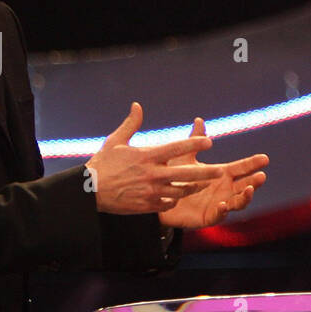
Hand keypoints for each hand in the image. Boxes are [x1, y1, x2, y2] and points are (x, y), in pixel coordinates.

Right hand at [86, 103, 222, 214]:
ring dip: (193, 188)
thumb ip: (131, 124)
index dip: (194, 144)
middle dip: (206, 173)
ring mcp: (151, 191)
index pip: (176, 148)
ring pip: (180, 191)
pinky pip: (169, 203)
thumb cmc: (102, 164)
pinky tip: (178, 196)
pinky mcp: (148, 205)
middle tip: (221, 171)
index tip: (209, 141)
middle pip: (186, 174)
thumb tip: (137, 106)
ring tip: (203, 184)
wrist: (88, 191)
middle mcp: (152, 174)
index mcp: (147, 156)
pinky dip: (175, 200)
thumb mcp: (115, 141)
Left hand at [157, 117, 268, 228]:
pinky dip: (223, 211)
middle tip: (261, 176)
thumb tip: (199, 119)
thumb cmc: (176, 177)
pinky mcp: (209, 217)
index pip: (242, 168)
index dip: (253, 164)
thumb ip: (194, 141)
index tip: (265, 158)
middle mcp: (225, 190)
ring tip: (248, 190)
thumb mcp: (186, 158)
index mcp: (222, 174)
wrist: (162, 198)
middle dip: (255, 182)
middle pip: (245, 185)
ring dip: (245, 197)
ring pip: (238, 202)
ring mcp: (219, 204)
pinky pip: (219, 215)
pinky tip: (223, 205)